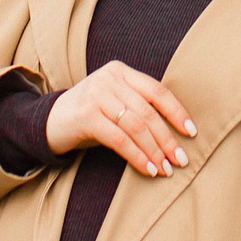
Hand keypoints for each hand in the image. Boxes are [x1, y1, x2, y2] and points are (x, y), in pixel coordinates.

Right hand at [44, 60, 197, 178]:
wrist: (49, 121)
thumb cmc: (90, 115)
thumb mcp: (115, 102)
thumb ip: (139, 106)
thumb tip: (177, 132)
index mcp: (121, 71)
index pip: (157, 90)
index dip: (177, 112)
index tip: (191, 132)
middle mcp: (109, 79)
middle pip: (148, 111)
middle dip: (167, 138)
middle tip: (180, 160)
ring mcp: (96, 96)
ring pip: (136, 126)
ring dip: (154, 151)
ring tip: (165, 169)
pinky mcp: (86, 116)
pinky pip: (119, 139)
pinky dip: (137, 156)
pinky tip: (148, 169)